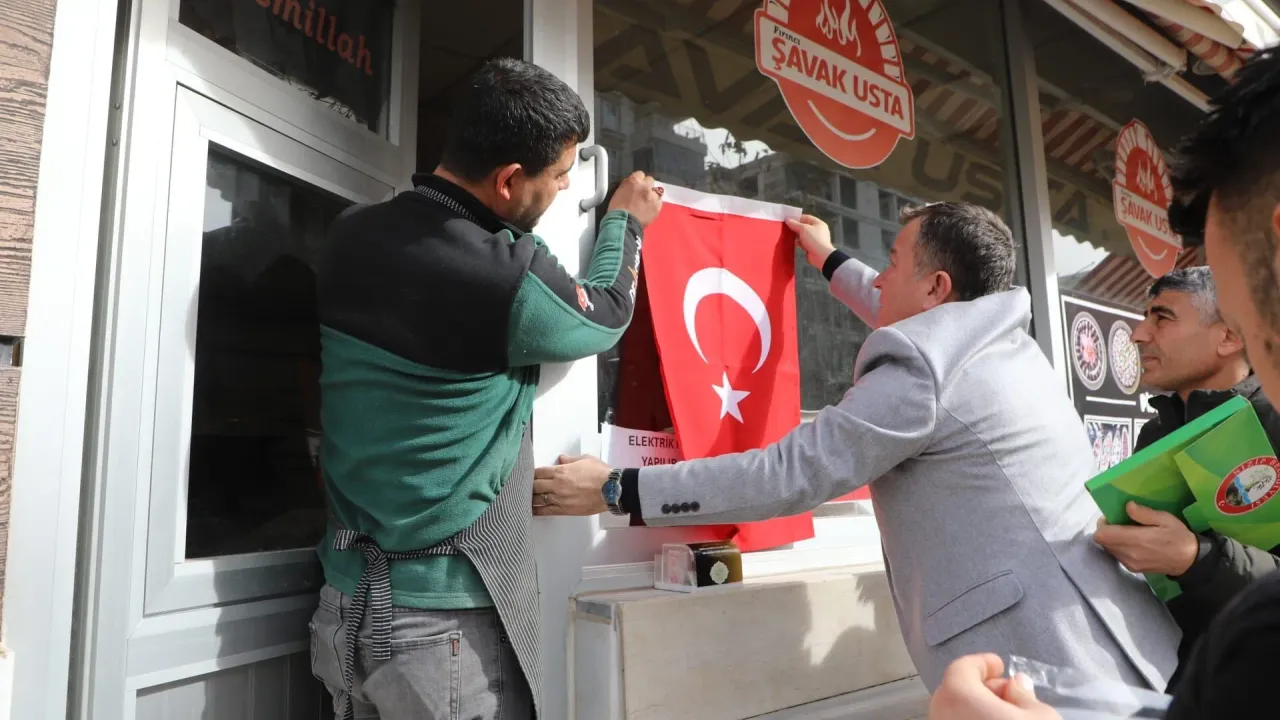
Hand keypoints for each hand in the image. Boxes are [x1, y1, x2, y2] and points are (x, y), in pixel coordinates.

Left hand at [532, 455, 612, 515]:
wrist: (611, 490)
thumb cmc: (601, 474)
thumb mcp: (585, 459)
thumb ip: (570, 459)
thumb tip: (562, 458)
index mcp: (560, 471)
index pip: (539, 472)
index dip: (534, 473)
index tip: (533, 475)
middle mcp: (557, 485)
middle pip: (535, 486)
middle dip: (531, 485)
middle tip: (529, 486)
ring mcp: (559, 499)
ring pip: (538, 499)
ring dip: (532, 498)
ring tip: (528, 498)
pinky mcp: (564, 510)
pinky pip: (546, 511)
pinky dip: (537, 510)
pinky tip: (532, 510)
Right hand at [608, 172, 663, 227]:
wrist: (623, 224)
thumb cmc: (617, 209)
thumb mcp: (618, 192)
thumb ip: (627, 186)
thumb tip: (632, 185)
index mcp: (634, 181)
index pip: (640, 174)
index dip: (638, 181)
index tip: (635, 186)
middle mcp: (646, 186)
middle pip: (650, 180)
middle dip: (646, 186)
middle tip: (641, 194)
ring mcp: (653, 196)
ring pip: (656, 191)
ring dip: (652, 195)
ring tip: (646, 204)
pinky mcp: (658, 206)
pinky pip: (659, 202)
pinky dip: (655, 205)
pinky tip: (649, 210)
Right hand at [786, 214, 835, 268]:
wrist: (821, 256)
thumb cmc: (815, 240)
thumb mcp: (804, 229)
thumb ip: (795, 224)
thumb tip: (788, 219)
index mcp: (818, 223)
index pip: (807, 218)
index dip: (798, 218)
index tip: (789, 219)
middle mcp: (817, 230)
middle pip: (804, 227)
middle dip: (796, 228)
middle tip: (787, 228)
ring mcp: (815, 239)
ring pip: (803, 235)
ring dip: (797, 236)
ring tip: (790, 236)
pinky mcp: (811, 247)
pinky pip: (803, 243)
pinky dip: (799, 243)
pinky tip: (795, 243)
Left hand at [929, 654, 1061, 719]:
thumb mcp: (1040, 716)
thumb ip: (1025, 695)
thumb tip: (1017, 684)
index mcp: (958, 696)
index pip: (961, 667)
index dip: (982, 663)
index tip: (999, 665)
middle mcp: (940, 713)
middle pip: (955, 690)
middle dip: (981, 687)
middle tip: (1008, 692)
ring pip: (953, 711)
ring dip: (976, 706)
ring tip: (1007, 713)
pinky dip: (970, 719)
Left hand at [1093, 502, 1199, 575]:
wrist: (1190, 561)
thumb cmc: (1178, 536)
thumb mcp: (1165, 519)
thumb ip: (1143, 513)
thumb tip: (1127, 506)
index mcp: (1136, 540)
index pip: (1102, 535)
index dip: (1102, 525)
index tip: (1111, 517)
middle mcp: (1129, 554)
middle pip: (1103, 542)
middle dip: (1106, 531)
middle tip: (1118, 523)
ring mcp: (1130, 563)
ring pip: (1109, 550)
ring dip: (1112, 540)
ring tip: (1125, 532)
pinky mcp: (1133, 569)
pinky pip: (1117, 556)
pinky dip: (1118, 548)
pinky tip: (1131, 543)